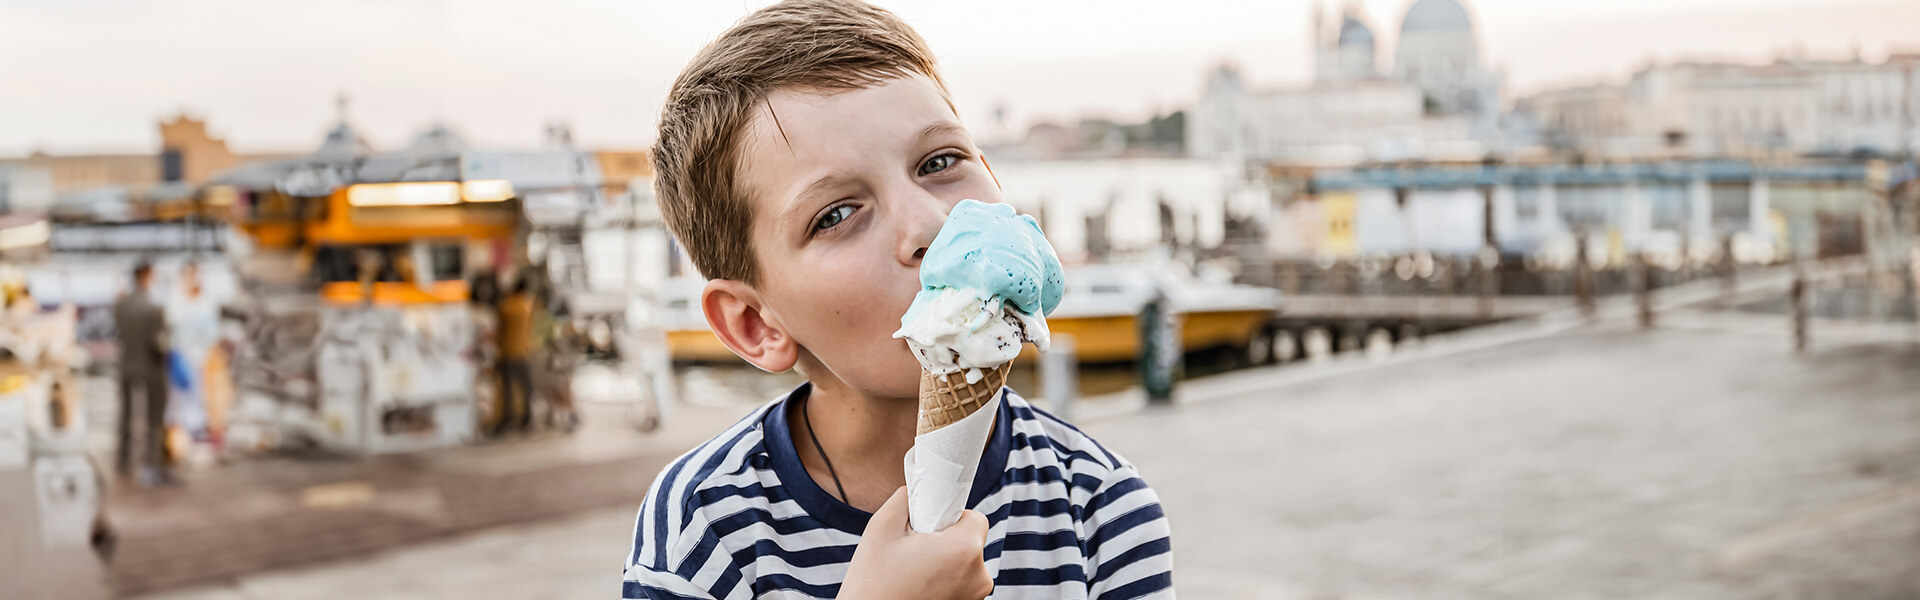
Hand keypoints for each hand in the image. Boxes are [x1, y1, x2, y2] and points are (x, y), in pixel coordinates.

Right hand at [840, 487, 992, 599]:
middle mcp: (979, 576)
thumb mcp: (881, 527)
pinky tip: (919, 587)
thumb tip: (917, 490)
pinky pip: (961, 585)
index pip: (975, 518)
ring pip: (966, 566)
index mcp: (965, 549)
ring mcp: (975, 598)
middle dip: (948, 541)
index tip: (928, 526)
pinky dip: (945, 583)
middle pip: (971, 542)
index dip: (951, 517)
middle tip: (915, 550)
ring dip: (947, 564)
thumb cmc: (873, 582)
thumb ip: (906, 499)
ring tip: (914, 572)